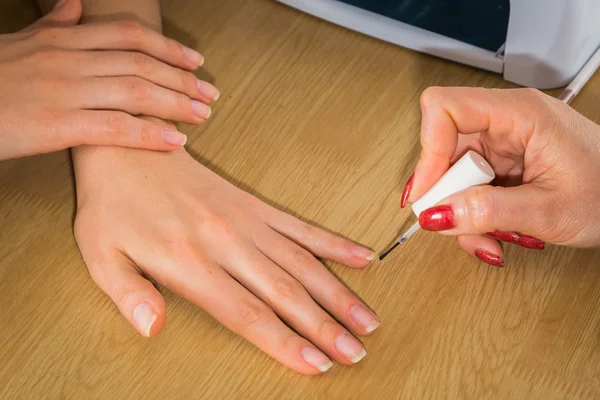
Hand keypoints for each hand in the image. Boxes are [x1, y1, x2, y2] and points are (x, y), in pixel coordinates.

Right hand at [0, 0, 217, 159]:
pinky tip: (175, 141)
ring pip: (136, 91)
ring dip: (177, 103)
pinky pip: (115, 127)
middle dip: (183, 78)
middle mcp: (70, 59)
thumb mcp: (21, 42)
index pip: (129, 36)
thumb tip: (75, 5)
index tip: (196, 61)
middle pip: (142, 62)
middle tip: (210, 93)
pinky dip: (150, 134)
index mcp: (64, 39)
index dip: (169, 47)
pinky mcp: (58, 124)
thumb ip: (53, 25)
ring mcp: (65, 91)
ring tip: (203, 114)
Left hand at [73, 142, 378, 374]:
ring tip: (367, 319)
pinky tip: (360, 258)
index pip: (247, 312)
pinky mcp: (254, 204)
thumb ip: (130, 294)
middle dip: (325, 327)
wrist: (130, 143)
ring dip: (338, 294)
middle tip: (355, 352)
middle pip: (286, 292)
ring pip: (303, 263)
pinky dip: (333, 244)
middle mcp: (227, 241)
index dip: (284, 342)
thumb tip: (153, 329)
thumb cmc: (113, 204)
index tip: (317, 364)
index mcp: (189, 260)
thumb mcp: (102, 254)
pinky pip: (300, 226)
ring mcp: (246, 220)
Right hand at [401, 87, 599, 266]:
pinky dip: (473, 213)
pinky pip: (468, 185)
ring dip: (460, 211)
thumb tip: (437, 214)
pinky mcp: (503, 162)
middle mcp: (507, 120)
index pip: (445, 108)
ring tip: (488, 236)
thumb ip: (488, 211)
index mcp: (520, 113)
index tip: (427, 193)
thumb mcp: (548, 210)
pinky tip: (495, 229)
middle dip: (446, 192)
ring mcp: (503, 141)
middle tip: (456, 222)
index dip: (428, 151)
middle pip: (443, 146)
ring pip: (452, 172)